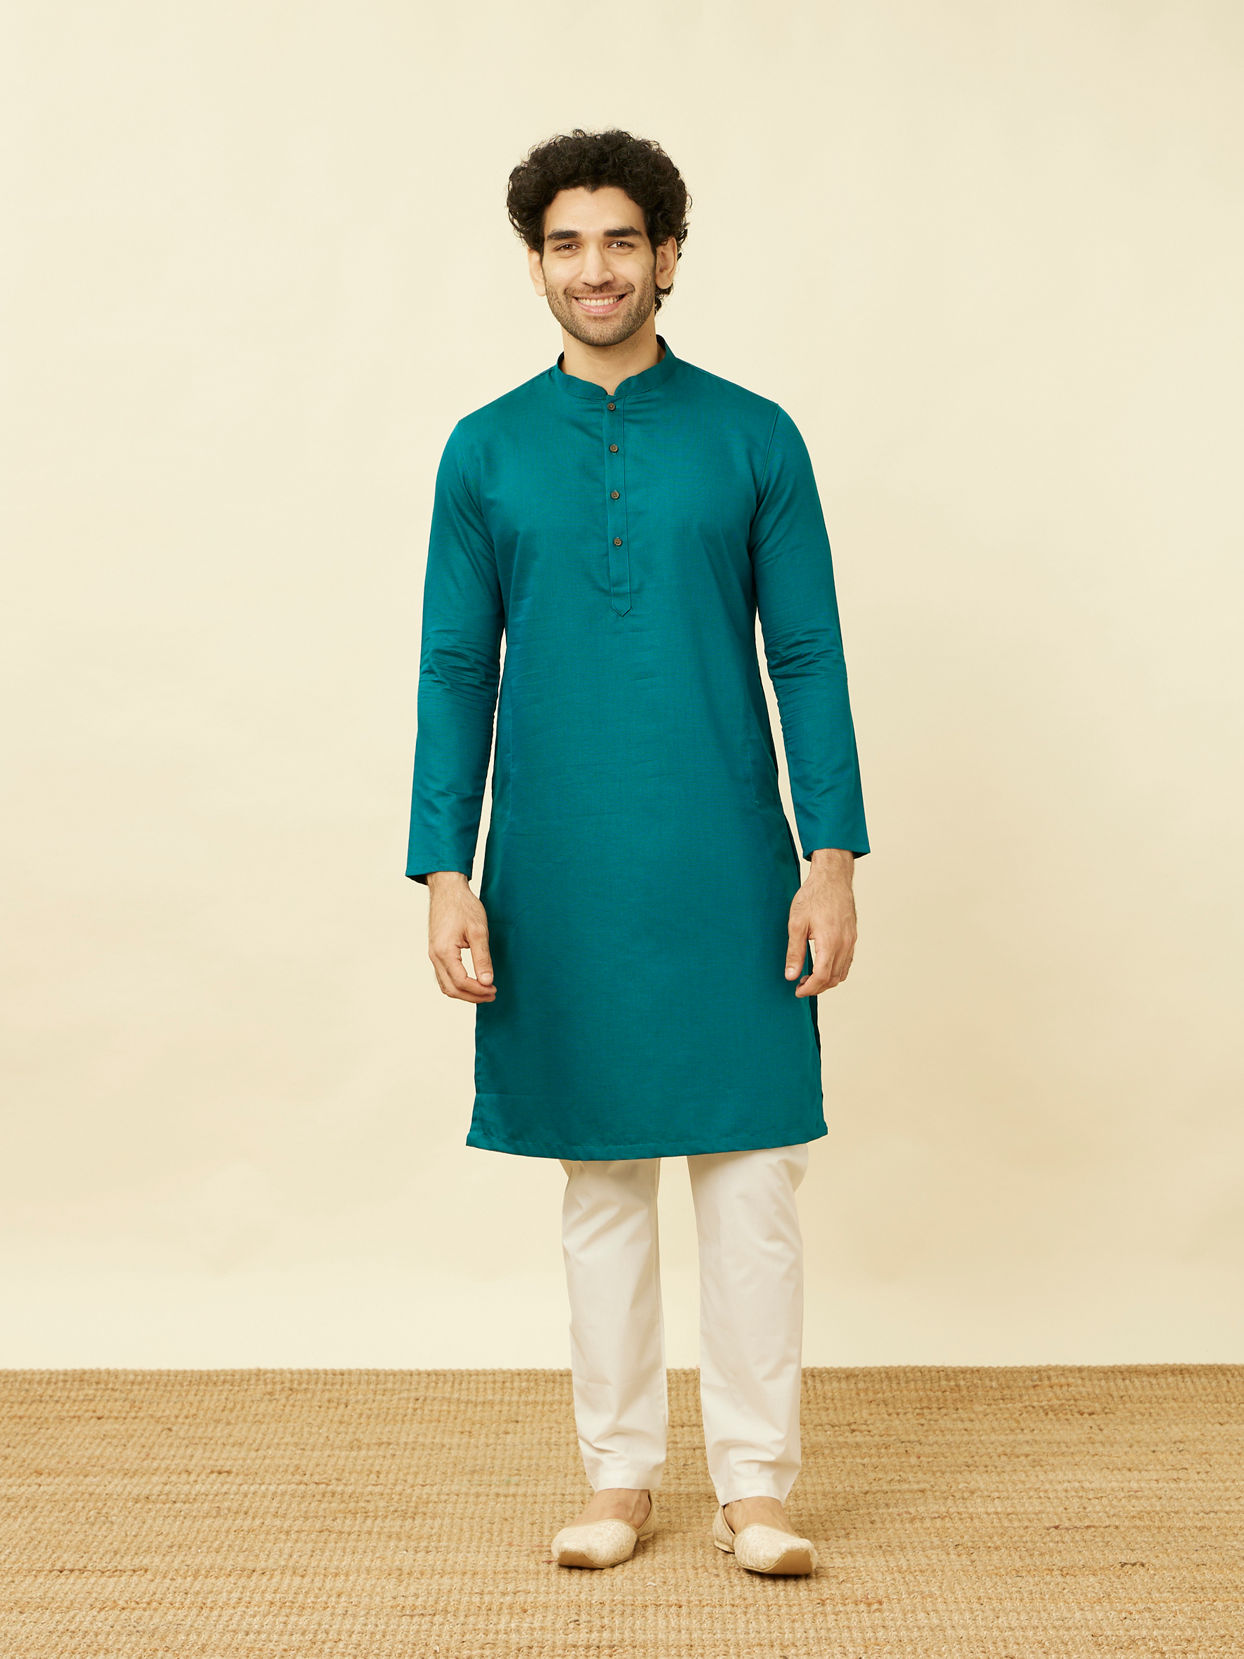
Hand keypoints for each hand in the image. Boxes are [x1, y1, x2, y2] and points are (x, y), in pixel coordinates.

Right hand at [426, 872, 496, 1001]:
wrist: (447, 890)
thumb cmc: (463, 906)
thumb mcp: (478, 931)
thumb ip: (482, 958)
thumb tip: (486, 981)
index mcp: (444, 952)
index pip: (461, 982)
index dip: (478, 990)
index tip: (494, 989)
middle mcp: (435, 956)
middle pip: (451, 989)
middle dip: (473, 996)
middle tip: (492, 994)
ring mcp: (433, 954)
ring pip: (445, 985)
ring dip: (464, 992)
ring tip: (484, 990)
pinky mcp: (436, 951)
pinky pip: (443, 976)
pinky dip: (457, 984)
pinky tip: (471, 982)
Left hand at [784, 857, 856, 994]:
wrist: (833, 878)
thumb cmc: (813, 897)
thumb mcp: (796, 924)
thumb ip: (795, 952)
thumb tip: (791, 976)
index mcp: (830, 942)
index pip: (822, 977)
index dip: (809, 989)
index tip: (797, 991)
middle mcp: (844, 944)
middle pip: (833, 978)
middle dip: (817, 988)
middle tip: (799, 986)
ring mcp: (851, 941)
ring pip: (842, 973)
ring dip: (827, 981)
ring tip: (808, 978)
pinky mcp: (853, 937)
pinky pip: (847, 962)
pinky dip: (836, 971)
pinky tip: (822, 966)